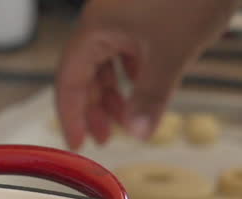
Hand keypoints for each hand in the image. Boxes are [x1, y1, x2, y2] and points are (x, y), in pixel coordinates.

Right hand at [55, 0, 237, 149]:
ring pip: (105, 63)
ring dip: (114, 93)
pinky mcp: (140, 12)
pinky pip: (124, 50)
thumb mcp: (172, 53)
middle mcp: (102, 20)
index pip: (69, 79)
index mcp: (97, 27)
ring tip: (128, 118)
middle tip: (106, 138)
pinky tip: (145, 88)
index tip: (77, 142)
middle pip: (84, 73)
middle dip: (94, 108)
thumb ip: (152, 96)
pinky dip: (131, 74)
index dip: (71, 115)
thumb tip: (138, 134)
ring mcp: (120, 15)